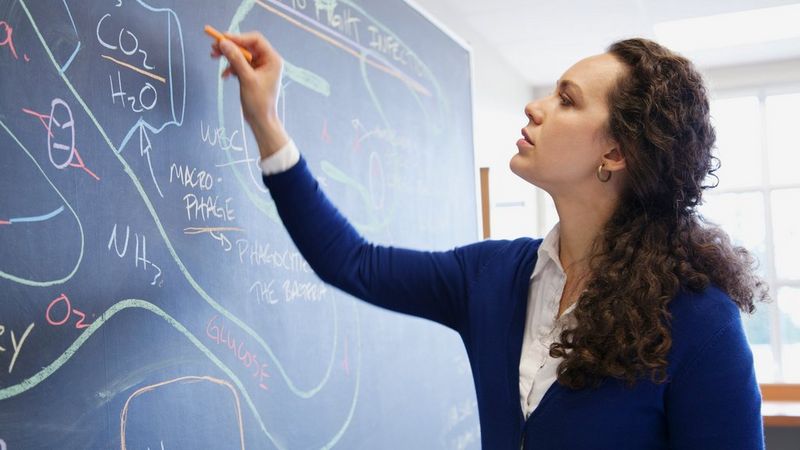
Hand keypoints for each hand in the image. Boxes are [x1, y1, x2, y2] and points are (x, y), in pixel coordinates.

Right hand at [211, 32, 288, 158]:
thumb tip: (223, 43)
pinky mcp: (252, 75)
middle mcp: (267, 61)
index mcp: (272, 59)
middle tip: (213, 48)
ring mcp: (260, 68)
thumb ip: (236, 59)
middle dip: (230, 47)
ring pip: (241, 55)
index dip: (238, 37)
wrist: (260, 121)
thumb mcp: (246, 79)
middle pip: (246, 46)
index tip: (222, 39)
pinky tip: (225, 76)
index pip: (255, 40)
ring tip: (213, 58)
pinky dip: (231, 68)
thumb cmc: (258, 102)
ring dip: (228, 57)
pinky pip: (240, 65)